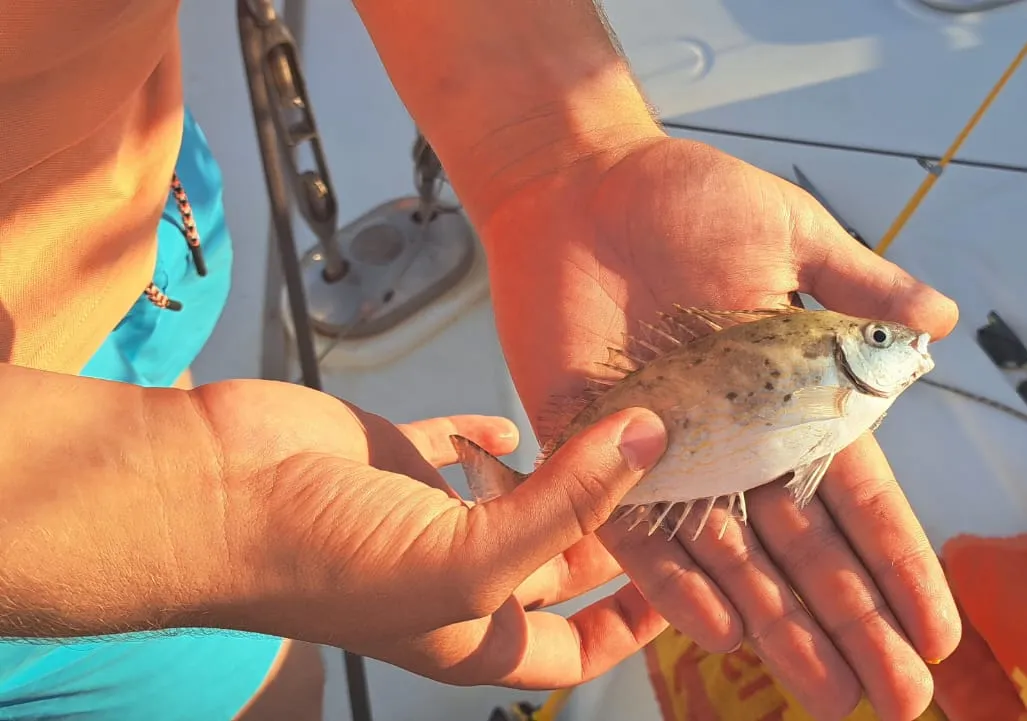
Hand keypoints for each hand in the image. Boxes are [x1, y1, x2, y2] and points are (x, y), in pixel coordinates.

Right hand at [190, 380, 668, 686]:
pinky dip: (487, 437)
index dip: (632, 623)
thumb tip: (648, 440)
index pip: (574, 647)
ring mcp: (422, 516)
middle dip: (611, 529)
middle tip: (672, 481)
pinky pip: (454, 449)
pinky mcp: (393, 460)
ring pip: (513, 497)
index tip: (687, 583)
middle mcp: (452, 578)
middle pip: (554, 562)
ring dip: (559, 472)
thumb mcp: (467, 555)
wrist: (212, 496)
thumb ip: (565, 502)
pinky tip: (513, 424)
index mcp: (470, 633)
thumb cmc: (326, 561)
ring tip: (619, 437)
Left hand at [479, 133, 960, 718]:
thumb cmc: (680, 197)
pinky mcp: (592, 446)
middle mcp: (731, 435)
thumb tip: (939, 323)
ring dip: (777, 622)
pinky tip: (720, 634)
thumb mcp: (784, 232)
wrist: (577, 186)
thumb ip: (857, 283)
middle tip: (894, 697)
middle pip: (800, 544)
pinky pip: (635, 527)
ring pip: (730, 555)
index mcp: (784, 392)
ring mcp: (664, 448)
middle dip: (850, 618)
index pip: (852, 493)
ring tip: (824, 690)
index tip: (935, 631)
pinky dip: (675, 580)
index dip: (895, 561)